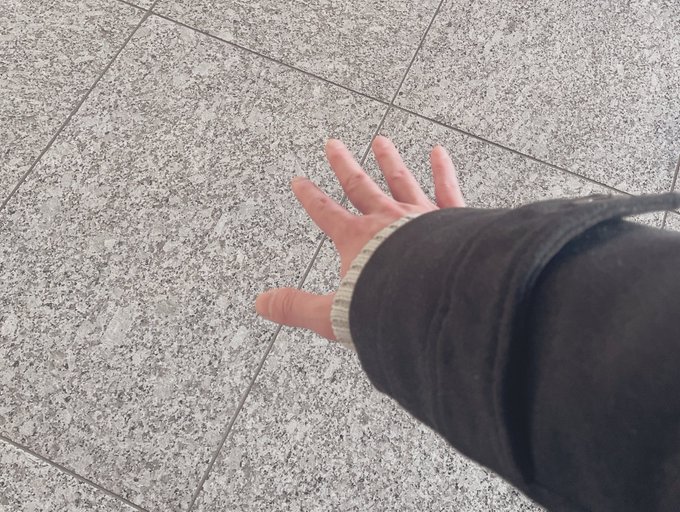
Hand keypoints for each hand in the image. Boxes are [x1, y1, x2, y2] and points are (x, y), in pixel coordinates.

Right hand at [254, 135, 464, 341]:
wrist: (438, 304)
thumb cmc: (389, 308)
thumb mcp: (332, 315)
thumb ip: (297, 307)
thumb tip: (262, 304)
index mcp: (357, 238)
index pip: (325, 212)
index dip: (309, 196)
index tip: (299, 180)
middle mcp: (386, 219)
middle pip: (359, 186)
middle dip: (344, 165)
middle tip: (333, 145)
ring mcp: (419, 215)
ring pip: (400, 180)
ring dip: (388, 160)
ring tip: (381, 141)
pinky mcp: (450, 220)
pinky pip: (446, 189)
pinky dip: (442, 170)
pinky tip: (439, 152)